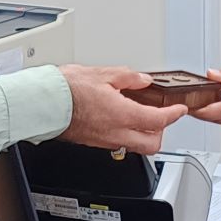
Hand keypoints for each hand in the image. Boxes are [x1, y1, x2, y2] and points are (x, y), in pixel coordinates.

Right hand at [57, 64, 185, 154]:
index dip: (173, 116)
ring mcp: (104, 140)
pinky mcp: (93, 142)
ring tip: (141, 116)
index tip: (179, 110)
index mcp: (122, 115)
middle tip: (161, 117)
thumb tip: (142, 80)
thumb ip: (128, 77)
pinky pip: (117, 143)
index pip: (159, 121)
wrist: (42, 103)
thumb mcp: (102, 74)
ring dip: (143, 135)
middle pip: (151, 145)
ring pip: (134, 146)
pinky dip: (125, 134)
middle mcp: (115, 133)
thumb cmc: (66, 89)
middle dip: (161, 133)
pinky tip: (119, 119)